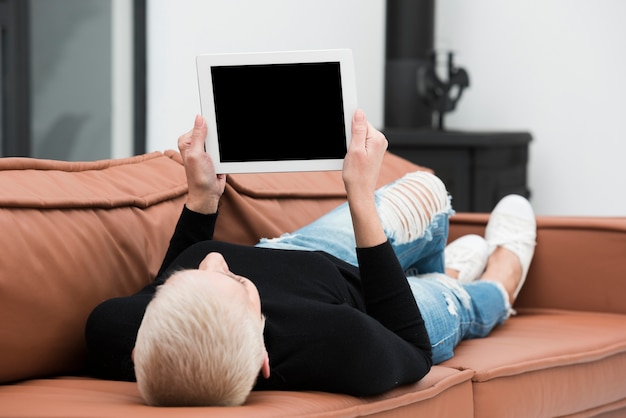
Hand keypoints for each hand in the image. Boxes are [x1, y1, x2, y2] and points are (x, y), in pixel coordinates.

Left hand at [177, 115, 225, 213]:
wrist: (208, 194)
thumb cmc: (198, 179)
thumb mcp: (196, 154)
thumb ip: (198, 135)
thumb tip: (199, 117)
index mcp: (187, 141)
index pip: (200, 125)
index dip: (209, 127)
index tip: (213, 138)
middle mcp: (195, 144)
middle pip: (212, 132)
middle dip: (217, 140)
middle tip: (214, 153)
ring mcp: (206, 150)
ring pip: (219, 141)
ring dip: (222, 149)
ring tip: (217, 160)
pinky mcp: (215, 157)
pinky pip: (223, 150)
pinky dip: (225, 155)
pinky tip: (221, 162)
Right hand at [342, 110, 387, 247]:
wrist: (360, 192)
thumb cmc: (357, 176)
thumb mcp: (354, 150)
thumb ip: (358, 130)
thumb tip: (359, 112)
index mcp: (377, 138)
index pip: (361, 121)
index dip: (349, 127)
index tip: (345, 137)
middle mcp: (380, 142)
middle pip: (360, 128)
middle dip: (350, 137)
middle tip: (348, 151)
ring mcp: (377, 148)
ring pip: (359, 136)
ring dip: (351, 144)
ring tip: (351, 157)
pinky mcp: (373, 153)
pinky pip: (361, 144)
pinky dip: (354, 149)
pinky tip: (353, 159)